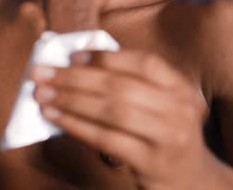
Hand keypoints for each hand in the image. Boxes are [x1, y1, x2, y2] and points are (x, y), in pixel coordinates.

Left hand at [31, 50, 221, 188]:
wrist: (191, 180)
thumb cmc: (162, 134)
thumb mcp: (157, 104)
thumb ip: (127, 82)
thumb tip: (79, 60)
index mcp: (180, 87)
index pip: (145, 63)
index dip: (107, 57)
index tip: (73, 55)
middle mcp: (179, 109)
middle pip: (121, 86)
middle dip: (75, 78)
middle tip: (41, 73)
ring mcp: (168, 137)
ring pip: (113, 111)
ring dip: (71, 101)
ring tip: (42, 95)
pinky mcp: (152, 162)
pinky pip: (107, 140)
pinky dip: (77, 126)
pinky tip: (56, 119)